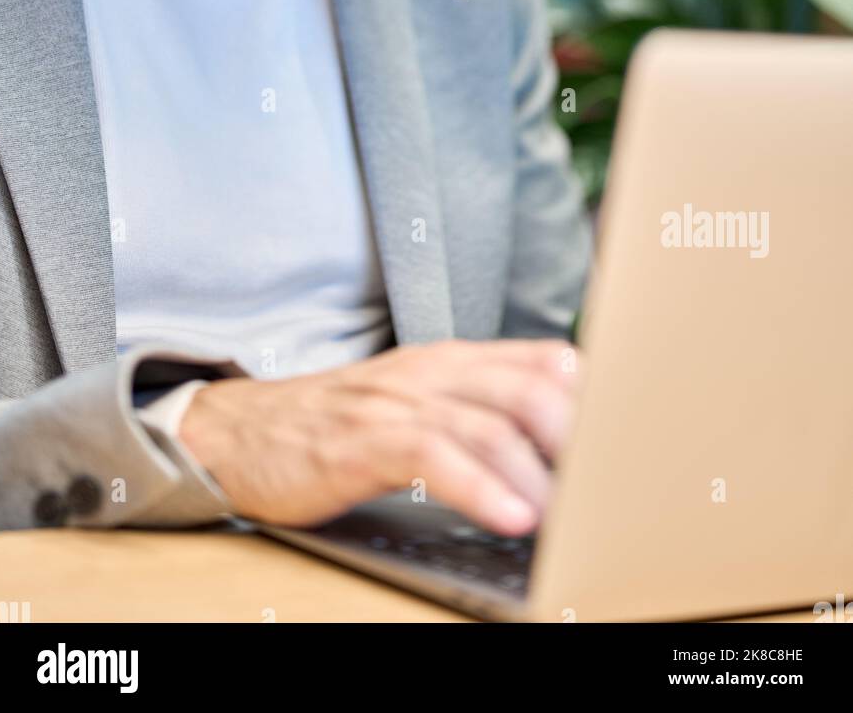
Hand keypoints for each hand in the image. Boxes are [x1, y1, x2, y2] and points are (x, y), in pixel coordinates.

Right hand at [179, 338, 581, 533]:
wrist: (241, 432)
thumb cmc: (337, 424)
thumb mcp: (415, 403)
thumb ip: (479, 410)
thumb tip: (561, 436)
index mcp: (450, 360)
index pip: (544, 361)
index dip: (596, 403)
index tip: (632, 445)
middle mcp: (430, 370)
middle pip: (528, 388)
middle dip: (578, 440)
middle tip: (608, 485)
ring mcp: (395, 400)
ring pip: (489, 422)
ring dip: (538, 470)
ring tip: (569, 513)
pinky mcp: (362, 439)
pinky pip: (435, 455)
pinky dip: (481, 486)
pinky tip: (512, 514)